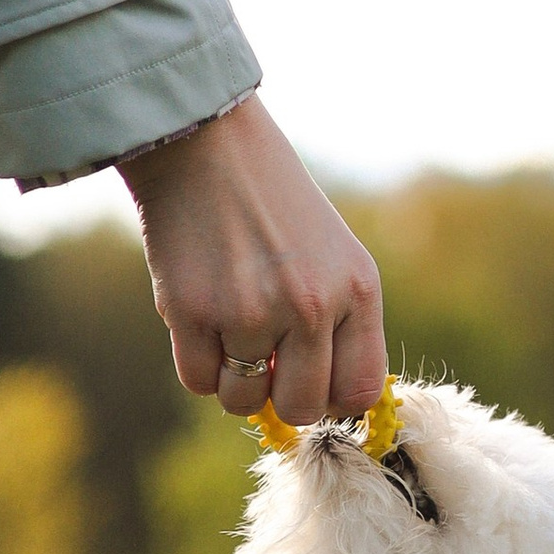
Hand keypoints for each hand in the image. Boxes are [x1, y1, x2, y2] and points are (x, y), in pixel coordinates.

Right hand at [119, 98, 384, 426]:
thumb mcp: (332, 255)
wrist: (206, 145)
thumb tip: (318, 403)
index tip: (313, 384)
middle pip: (303, 408)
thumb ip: (337, 325)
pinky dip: (197, 363)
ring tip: (229, 331)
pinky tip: (200, 319)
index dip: (335, 401)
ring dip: (234, 380)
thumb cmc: (272, 204)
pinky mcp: (192, 311)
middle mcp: (311, 305)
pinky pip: (198, 381)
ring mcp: (251, 311)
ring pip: (244, 401)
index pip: (360, 391)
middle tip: (264, 361)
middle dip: (281, 397)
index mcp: (357, 290)